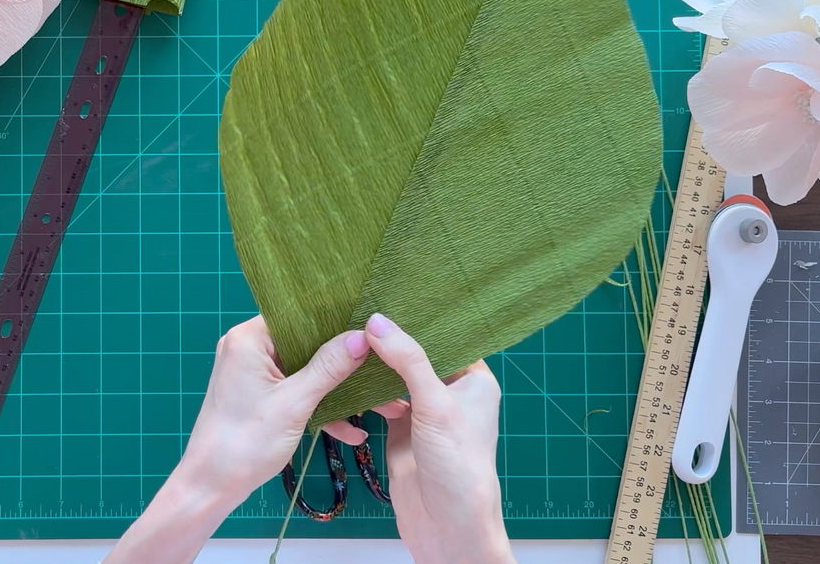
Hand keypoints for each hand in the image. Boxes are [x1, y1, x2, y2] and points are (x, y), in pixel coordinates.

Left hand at [104, 316, 368, 563]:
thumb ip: (329, 367)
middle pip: (306, 344)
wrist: (211, 486)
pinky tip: (351, 432)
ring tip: (381, 405)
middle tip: (384, 368)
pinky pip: (295, 391)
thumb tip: (362, 336)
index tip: (373, 329)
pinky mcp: (258, 396)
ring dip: (338, 391)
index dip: (336, 321)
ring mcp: (253, 373)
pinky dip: (318, 407)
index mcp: (249, 338)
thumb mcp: (294, 403)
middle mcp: (248, 348)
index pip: (299, 315)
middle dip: (345, 362)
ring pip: (305, 371)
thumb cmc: (244, 442)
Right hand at [364, 313, 515, 563]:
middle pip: (416, 354)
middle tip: (358, 310)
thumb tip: (377, 322)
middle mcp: (449, 392)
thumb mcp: (435, 406)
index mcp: (473, 380)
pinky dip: (364, 391)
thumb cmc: (460, 467)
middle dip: (389, 339)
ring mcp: (423, 411)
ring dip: (373, 365)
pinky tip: (346, 377)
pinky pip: (379, 399)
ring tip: (346, 337)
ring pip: (394, 377)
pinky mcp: (401, 429)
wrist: (447, 526)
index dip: (419, 317)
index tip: (388, 292)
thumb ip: (408, 361)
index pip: (446, 337)